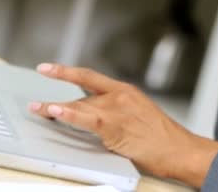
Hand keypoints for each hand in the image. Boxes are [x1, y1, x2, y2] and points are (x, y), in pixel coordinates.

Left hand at [28, 63, 217, 187]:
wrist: (179, 149)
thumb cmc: (164, 139)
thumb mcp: (140, 116)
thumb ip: (117, 113)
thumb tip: (96, 119)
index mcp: (126, 92)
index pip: (90, 77)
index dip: (67, 72)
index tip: (48, 69)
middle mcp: (120, 96)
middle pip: (81, 96)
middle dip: (58, 101)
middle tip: (38, 104)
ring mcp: (117, 109)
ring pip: (79, 105)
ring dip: (54, 108)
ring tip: (37, 108)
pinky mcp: (114, 125)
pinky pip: (85, 119)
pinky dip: (68, 114)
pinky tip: (54, 111)